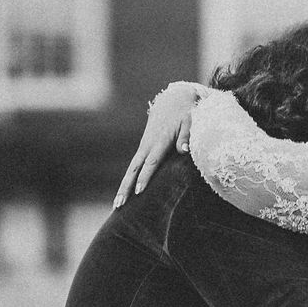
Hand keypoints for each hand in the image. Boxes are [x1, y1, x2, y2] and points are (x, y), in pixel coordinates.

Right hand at [113, 82, 200, 207]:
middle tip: (119, 204)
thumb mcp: (190, 121)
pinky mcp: (143, 149)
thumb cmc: (185, 112)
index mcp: (160, 140)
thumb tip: (184, 150)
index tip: (139, 191)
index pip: (152, 162)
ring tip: (117, 206)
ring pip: (131, 170)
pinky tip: (124, 195)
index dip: (145, 176)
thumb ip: (187, 135)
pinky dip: (127, 180)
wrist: (173, 100)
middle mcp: (148, 145)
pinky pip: (134, 167)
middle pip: (134, 169)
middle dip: (126, 187)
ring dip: (123, 187)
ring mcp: (144, 147)